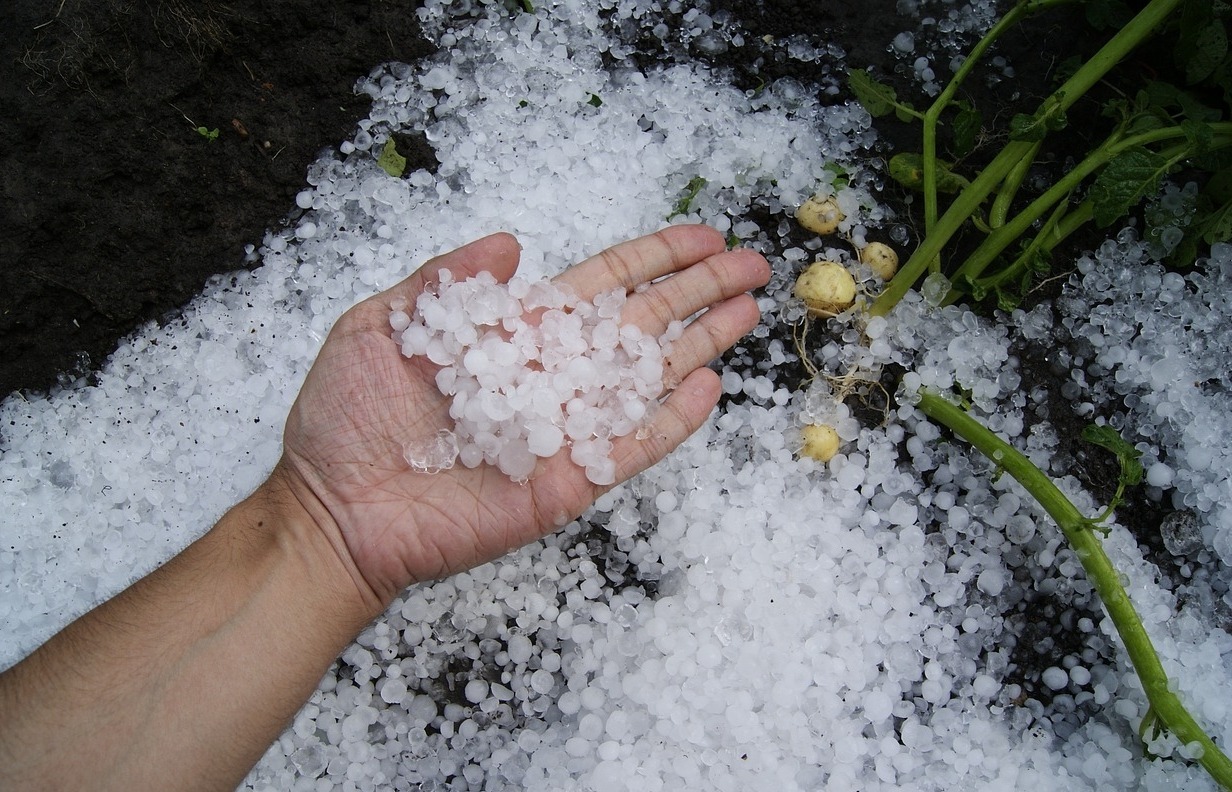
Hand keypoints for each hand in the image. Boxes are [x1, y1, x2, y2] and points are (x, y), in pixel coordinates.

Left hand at [275, 225, 768, 607]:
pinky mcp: (567, 481)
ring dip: (701, 344)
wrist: (333, 510)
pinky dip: (671, 422)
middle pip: (642, 323)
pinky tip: (709, 388)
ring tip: (750, 312)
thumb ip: (446, 281)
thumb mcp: (381, 326)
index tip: (703, 236)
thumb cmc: (346, 420)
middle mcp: (551, 376)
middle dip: (698, 291)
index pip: (602, 286)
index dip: (654, 259)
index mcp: (515, 333)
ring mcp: (564, 430)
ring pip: (647, 379)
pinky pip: (631, 448)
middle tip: (754, 263)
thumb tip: (511, 239)